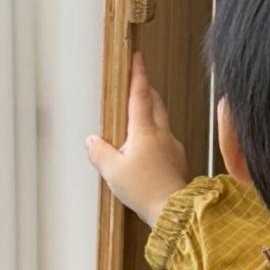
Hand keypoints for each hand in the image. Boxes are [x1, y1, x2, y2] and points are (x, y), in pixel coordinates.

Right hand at [86, 52, 190, 227]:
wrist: (173, 211)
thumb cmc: (146, 191)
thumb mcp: (112, 171)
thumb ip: (100, 152)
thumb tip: (92, 141)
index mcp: (144, 131)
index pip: (140, 95)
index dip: (138, 75)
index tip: (138, 58)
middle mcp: (162, 134)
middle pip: (155, 102)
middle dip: (147, 88)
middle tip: (138, 81)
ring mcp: (173, 147)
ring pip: (162, 120)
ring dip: (152, 111)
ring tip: (140, 113)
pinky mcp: (177, 161)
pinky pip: (166, 139)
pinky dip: (156, 134)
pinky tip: (148, 145)